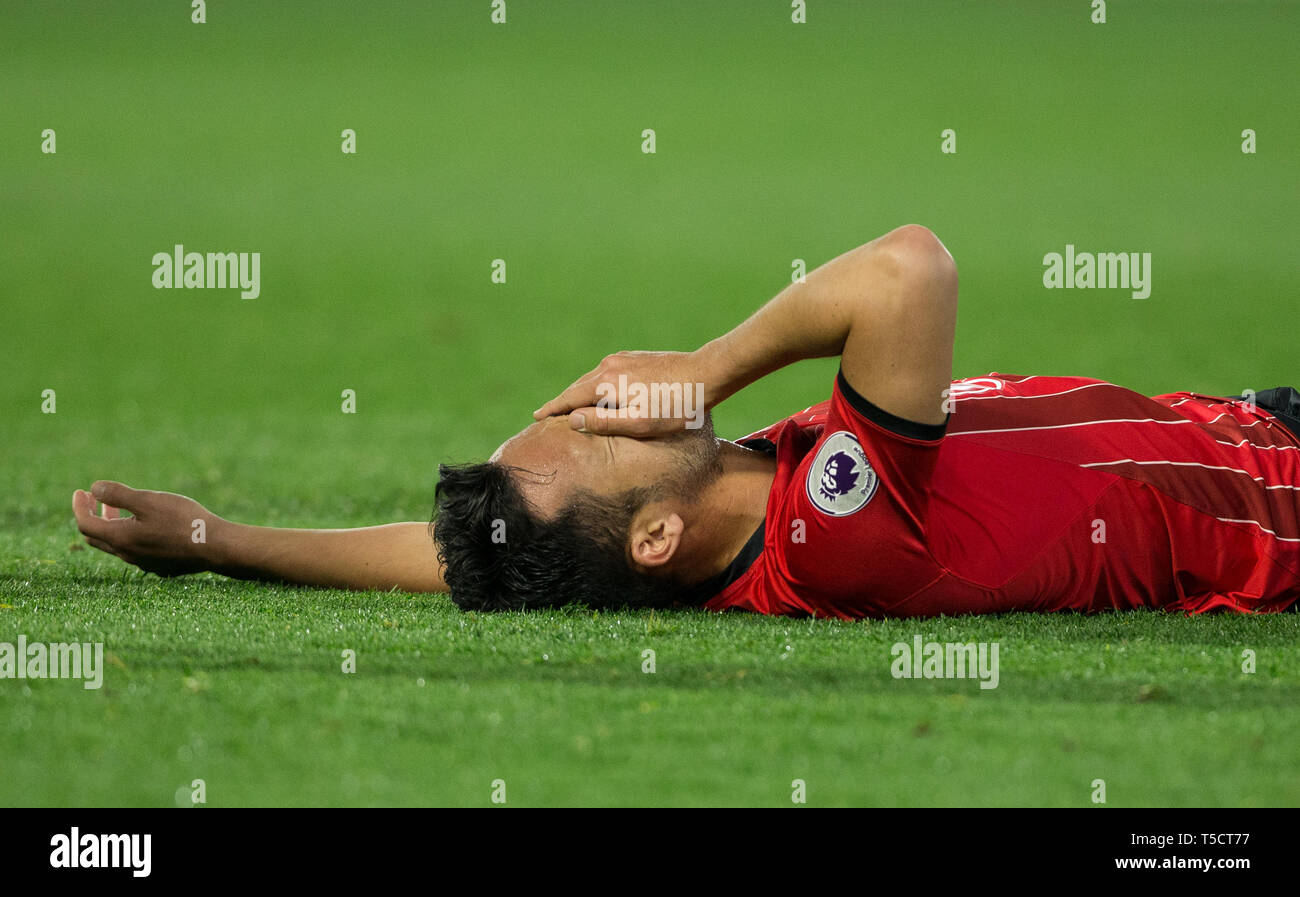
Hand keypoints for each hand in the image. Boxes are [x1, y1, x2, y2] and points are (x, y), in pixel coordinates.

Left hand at [72, 481, 223, 576]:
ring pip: (116, 545)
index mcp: (120, 538)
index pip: (85, 524)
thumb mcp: (149, 500)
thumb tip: (95, 488)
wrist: (216, 547)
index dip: (79, 507)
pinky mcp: (160, 566)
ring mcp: (144, 563)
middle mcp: (128, 555)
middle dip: (92, 515)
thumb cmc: (183, 521)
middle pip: (97, 537)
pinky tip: (146, 525)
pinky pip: (135, 551)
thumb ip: (118, 494)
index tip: (81, 491)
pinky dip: (129, 535)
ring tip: (120, 509)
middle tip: (96, 498)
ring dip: (112, 525)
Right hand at [531, 350, 719, 436]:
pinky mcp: (636, 358)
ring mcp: (623, 358)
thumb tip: (573, 420)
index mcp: (606, 382)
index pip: (570, 398)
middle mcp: (609, 365)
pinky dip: (597, 384)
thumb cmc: (676, 406)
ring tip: (571, 406)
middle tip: (548, 414)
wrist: (706, 374)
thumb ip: (604, 422)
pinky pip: (608, 373)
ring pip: (593, 378)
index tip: (537, 416)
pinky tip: (600, 392)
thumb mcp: (639, 423)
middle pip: (578, 386)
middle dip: (563, 400)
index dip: (553, 409)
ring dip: (581, 392)